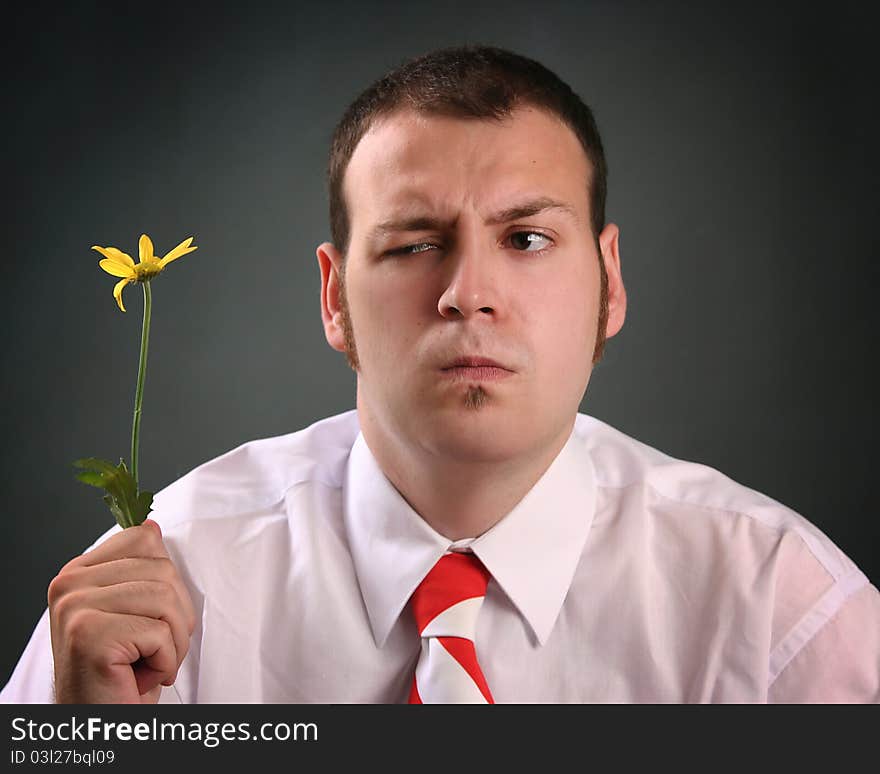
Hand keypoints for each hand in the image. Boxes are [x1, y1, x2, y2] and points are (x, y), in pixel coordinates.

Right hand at [47, 519, 195, 703]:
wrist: (101, 725)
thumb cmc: (122, 673)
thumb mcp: (135, 611)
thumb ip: (141, 568)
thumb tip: (150, 525)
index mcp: (79, 571)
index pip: (145, 539)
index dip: (166, 582)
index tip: (148, 617)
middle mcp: (69, 584)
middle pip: (164, 570)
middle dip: (176, 617)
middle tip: (151, 650)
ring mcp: (74, 607)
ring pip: (167, 599)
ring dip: (173, 642)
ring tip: (147, 664)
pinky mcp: (88, 635)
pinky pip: (160, 633)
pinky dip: (165, 661)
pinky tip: (138, 678)